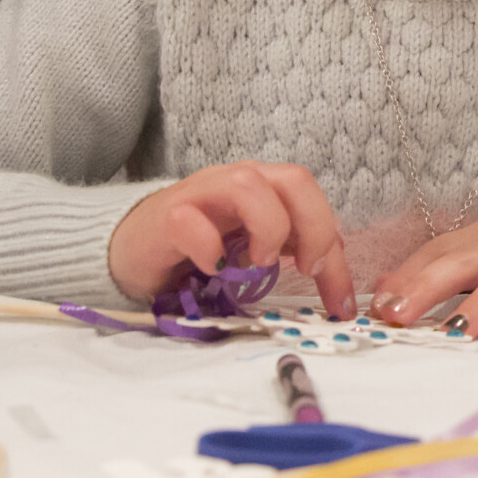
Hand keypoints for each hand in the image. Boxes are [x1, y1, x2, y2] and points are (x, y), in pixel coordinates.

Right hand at [110, 162, 353, 314]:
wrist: (135, 249)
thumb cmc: (202, 247)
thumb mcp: (260, 252)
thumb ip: (300, 258)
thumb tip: (341, 290)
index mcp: (267, 188)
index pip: (313, 199)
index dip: (332, 244)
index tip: (337, 300)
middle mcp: (239, 182)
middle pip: (294, 177)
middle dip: (313, 225)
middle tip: (305, 269)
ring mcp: (202, 194)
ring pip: (246, 181)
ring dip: (266, 225)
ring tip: (258, 264)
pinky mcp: (166, 217)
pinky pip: (189, 219)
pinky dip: (208, 246)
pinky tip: (212, 268)